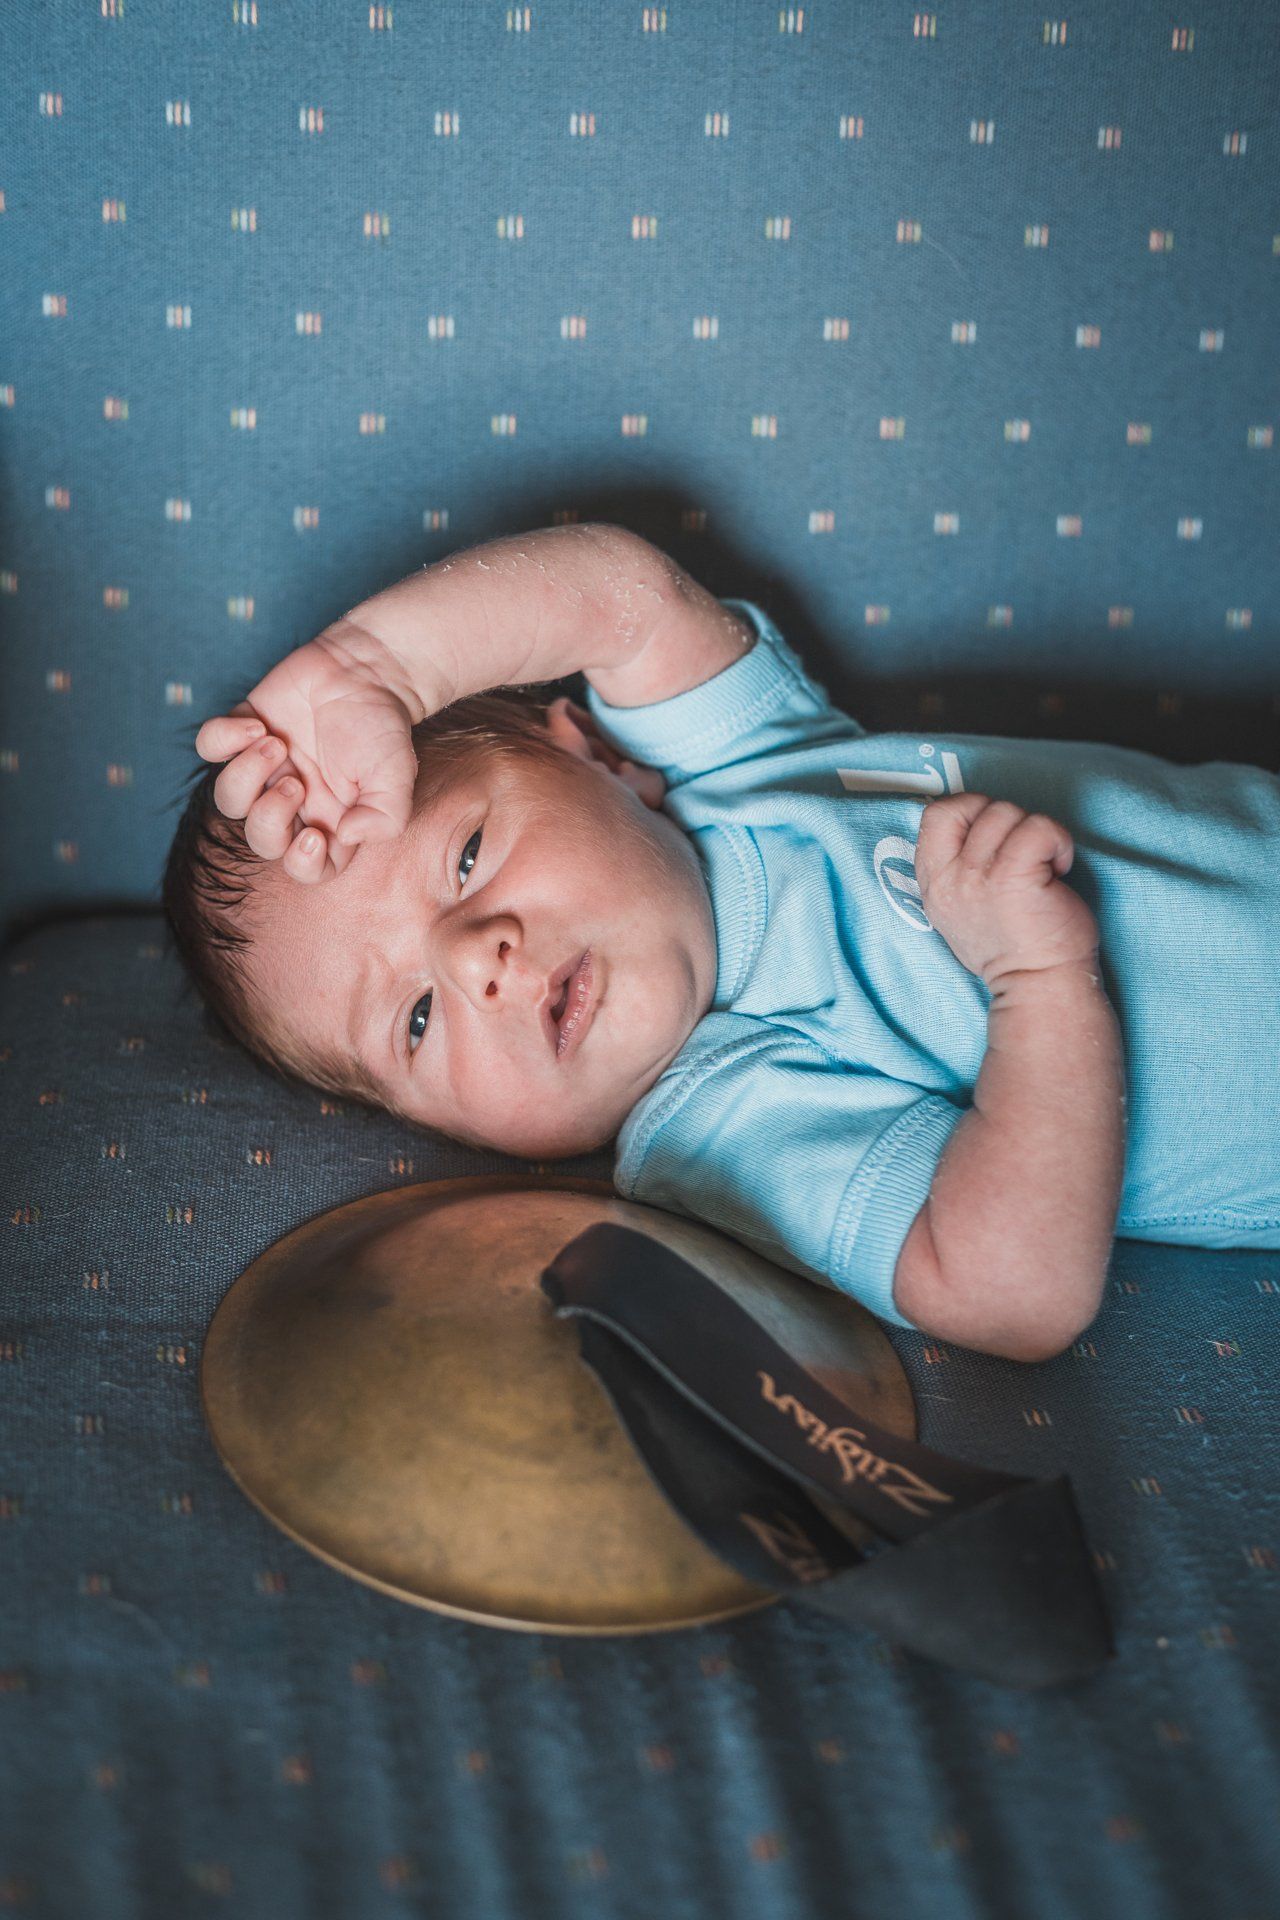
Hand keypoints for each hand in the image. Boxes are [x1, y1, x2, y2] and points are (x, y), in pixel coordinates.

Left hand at [193, 631, 425, 884]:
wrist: (365, 667)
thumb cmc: (383, 724)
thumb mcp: (397, 777)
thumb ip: (383, 818)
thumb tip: (347, 836)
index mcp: (330, 820)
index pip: (308, 868)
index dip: (302, 864)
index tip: (312, 834)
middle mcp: (294, 802)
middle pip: (261, 840)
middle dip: (269, 817)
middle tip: (294, 780)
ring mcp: (265, 768)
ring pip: (228, 800)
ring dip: (245, 775)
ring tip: (275, 743)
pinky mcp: (243, 732)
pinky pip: (209, 748)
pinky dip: (223, 739)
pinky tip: (256, 724)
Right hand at [913, 794, 1100, 989]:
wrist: (1039, 986)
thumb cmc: (1012, 948)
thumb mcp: (961, 911)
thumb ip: (958, 871)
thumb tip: (978, 830)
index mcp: (934, 883)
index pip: (936, 814)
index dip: (970, 810)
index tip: (996, 838)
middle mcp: (950, 879)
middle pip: (976, 807)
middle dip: (1009, 821)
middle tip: (1025, 855)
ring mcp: (979, 878)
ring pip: (1007, 814)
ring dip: (1035, 833)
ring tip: (1044, 866)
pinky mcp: (1014, 878)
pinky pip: (1037, 827)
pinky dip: (1057, 840)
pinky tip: (1059, 867)